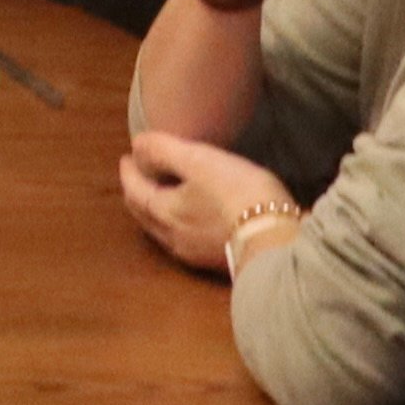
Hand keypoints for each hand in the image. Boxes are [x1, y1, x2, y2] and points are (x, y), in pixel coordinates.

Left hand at [118, 132, 296, 272]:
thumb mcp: (199, 161)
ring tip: (161, 195)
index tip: (126, 158)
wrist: (278, 241)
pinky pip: (187, 239)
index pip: (135, 192)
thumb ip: (164, 150)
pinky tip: (194, 218)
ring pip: (164, 230)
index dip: (128, 172)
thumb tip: (137, 144)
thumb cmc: (237, 195)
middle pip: (145, 215)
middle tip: (137, 177)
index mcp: (165, 213)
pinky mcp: (219, 260)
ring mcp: (197, 253)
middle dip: (137, 194)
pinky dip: (179, 224)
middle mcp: (174, 238)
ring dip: (157, 211)